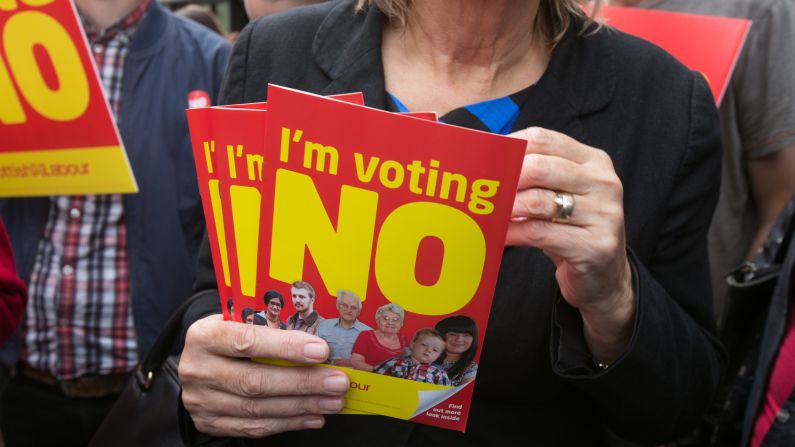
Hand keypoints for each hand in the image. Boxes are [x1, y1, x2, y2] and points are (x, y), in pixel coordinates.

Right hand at [179, 315, 349, 437]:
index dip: (286, 348)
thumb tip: (318, 339)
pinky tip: (313, 416)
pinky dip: (288, 422)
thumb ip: (268, 327)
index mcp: (205, 336)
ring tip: (332, 401)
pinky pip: (254, 427)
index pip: (247, 341)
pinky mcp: (210, 422)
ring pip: (257, 408)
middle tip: (337, 382)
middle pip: (255, 381)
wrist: (198, 359)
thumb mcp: (237, 321)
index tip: (321, 351)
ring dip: (302, 406)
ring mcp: (202, 400)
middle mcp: (198, 369)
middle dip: (303, 382)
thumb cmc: (227, 334)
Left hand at [506, 127, 634, 362]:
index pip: (544, 139)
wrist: (605, 277)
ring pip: (538, 201)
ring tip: (485, 213)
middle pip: (540, 167)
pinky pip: (540, 233)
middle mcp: (603, 183)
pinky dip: (514, 233)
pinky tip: (498, 234)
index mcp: (594, 162)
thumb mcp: (561, 195)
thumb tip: (488, 166)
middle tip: (481, 188)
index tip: (484, 159)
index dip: (509, 147)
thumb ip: (535, 177)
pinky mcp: (596, 246)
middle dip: (505, 177)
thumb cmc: (573, 230)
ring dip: (505, 208)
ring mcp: (604, 214)